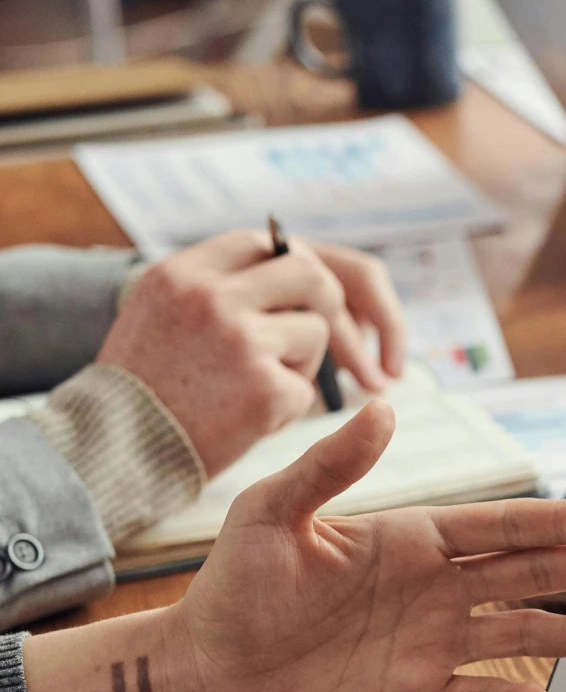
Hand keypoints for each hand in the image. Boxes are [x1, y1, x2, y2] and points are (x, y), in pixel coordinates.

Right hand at [95, 229, 406, 475]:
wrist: (116, 448)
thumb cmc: (143, 386)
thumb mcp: (158, 312)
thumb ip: (210, 287)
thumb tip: (282, 267)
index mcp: (181, 274)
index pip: (259, 242)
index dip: (287, 265)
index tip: (293, 293)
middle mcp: (212, 298)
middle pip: (308, 274)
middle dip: (323, 302)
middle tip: (311, 331)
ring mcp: (242, 341)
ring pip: (314, 332)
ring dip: (300, 363)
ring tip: (254, 387)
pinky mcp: (266, 388)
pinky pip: (305, 389)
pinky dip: (286, 408)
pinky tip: (246, 419)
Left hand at [180, 398, 565, 691]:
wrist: (206, 666)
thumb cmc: (235, 584)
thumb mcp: (272, 511)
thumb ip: (331, 466)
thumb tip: (382, 409)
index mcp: (412, 540)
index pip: (501, 527)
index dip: (560, 522)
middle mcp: (435, 590)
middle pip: (531, 575)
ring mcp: (431, 643)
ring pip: (517, 635)